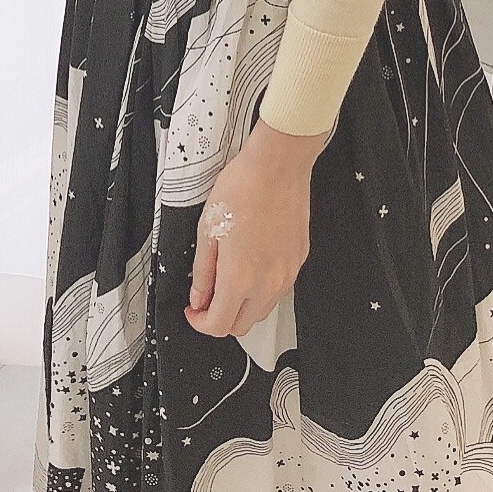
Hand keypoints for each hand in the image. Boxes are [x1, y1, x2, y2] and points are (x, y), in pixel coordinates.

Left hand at [185, 118, 326, 341]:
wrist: (278, 166)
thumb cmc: (242, 188)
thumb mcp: (208, 229)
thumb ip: (203, 272)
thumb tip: (199, 297)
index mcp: (240, 278)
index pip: (219, 325)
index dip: (200, 323)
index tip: (193, 310)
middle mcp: (267, 284)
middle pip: (243, 325)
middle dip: (221, 318)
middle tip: (207, 296)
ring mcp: (287, 275)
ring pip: (263, 310)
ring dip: (243, 305)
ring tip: (228, 277)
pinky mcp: (299, 261)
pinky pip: (278, 289)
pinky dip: (261, 288)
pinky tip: (251, 263)